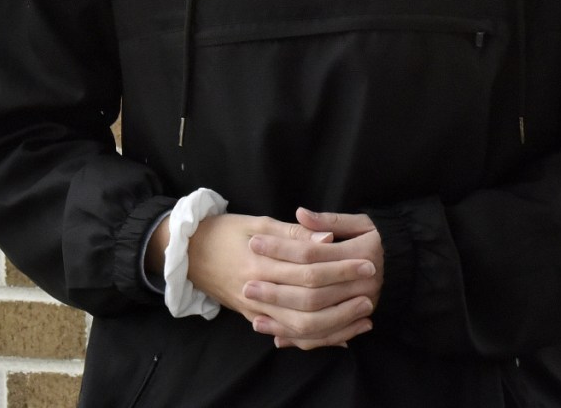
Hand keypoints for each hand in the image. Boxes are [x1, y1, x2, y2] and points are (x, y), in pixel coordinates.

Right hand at [186, 213, 376, 348]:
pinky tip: (341, 335)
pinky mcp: (254, 318)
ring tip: (364, 314)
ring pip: (302, 326)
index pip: (309, 268)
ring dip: (336, 322)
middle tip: (372, 287)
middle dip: (344, 295)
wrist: (188, 255)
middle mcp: (259, 290)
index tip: (367, 260)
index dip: (340, 266)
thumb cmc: (224, 231)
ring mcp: (255, 310)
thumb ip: (294, 234)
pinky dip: (316, 338)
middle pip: (309, 300)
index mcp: (261, 260)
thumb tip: (328, 239)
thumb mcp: (257, 222)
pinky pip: (289, 335)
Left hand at [247, 208, 383, 349]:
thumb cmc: (380, 238)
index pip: (311, 252)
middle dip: (277, 288)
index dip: (282, 248)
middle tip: (247, 284)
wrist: (409, 267)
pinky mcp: (355, 321)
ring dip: (283, 318)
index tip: (255, 243)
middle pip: (310, 290)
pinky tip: (275, 335)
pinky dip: (299, 338)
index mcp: (360, 253)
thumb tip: (300, 213)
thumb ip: (330, 221)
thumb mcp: (361, 222)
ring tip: (254, 313)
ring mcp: (359, 306)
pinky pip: (324, 336)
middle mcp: (360, 283)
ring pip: (316, 319)